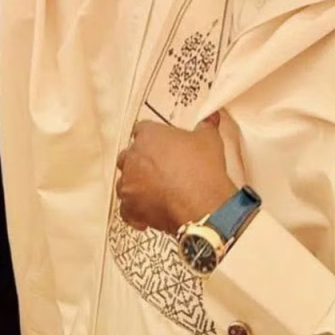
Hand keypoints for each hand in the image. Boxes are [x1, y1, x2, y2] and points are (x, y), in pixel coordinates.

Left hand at [116, 117, 235, 233]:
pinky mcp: (132, 208)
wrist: (203, 205)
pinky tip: (145, 215)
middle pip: (128, 155)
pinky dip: (134, 212)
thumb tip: (210, 119)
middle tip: (156, 168)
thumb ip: (206, 126)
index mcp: (149, 136)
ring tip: (151, 191)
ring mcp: (130, 183)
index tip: (159, 144)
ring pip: (124, 182)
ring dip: (135, 186)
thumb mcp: (209, 140)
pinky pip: (126, 210)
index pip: (142, 130)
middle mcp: (134, 157)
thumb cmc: (203, 172)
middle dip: (139, 161)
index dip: (152, 137)